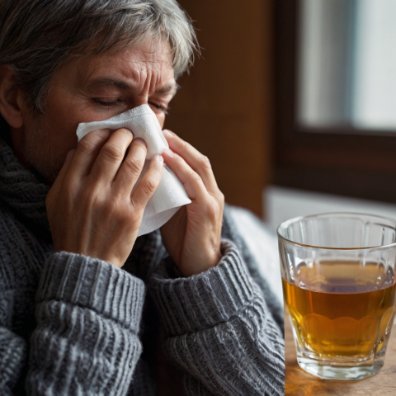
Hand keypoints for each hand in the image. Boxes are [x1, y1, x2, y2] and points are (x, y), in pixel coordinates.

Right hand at [46, 128, 163, 267]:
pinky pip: (148, 184)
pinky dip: (155, 169)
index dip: (101, 133)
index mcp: (70, 185)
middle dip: (124, 136)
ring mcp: (113, 202)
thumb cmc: (70, 231)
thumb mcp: (55, 201)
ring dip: (141, 148)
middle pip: (112, 150)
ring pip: (132, 163)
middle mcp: (91, 190)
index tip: (109, 131)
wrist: (87, 263)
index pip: (87, 146)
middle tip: (130, 133)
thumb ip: (65, 174)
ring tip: (144, 144)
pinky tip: (158, 161)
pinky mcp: (132, 214)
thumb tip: (78, 150)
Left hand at [160, 130, 223, 275]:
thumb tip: (144, 178)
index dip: (178, 147)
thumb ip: (166, 194)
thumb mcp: (174, 212)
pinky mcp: (207, 210)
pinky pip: (195, 184)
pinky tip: (168, 160)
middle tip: (160, 130)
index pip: (192, 163)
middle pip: (198, 158)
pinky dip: (182, 169)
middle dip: (180, 143)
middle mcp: (212, 191)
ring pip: (199, 166)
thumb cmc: (184, 240)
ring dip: (181, 151)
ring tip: (163, 139)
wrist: (199, 268)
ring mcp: (212, 200)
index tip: (159, 136)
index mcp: (204, 192)